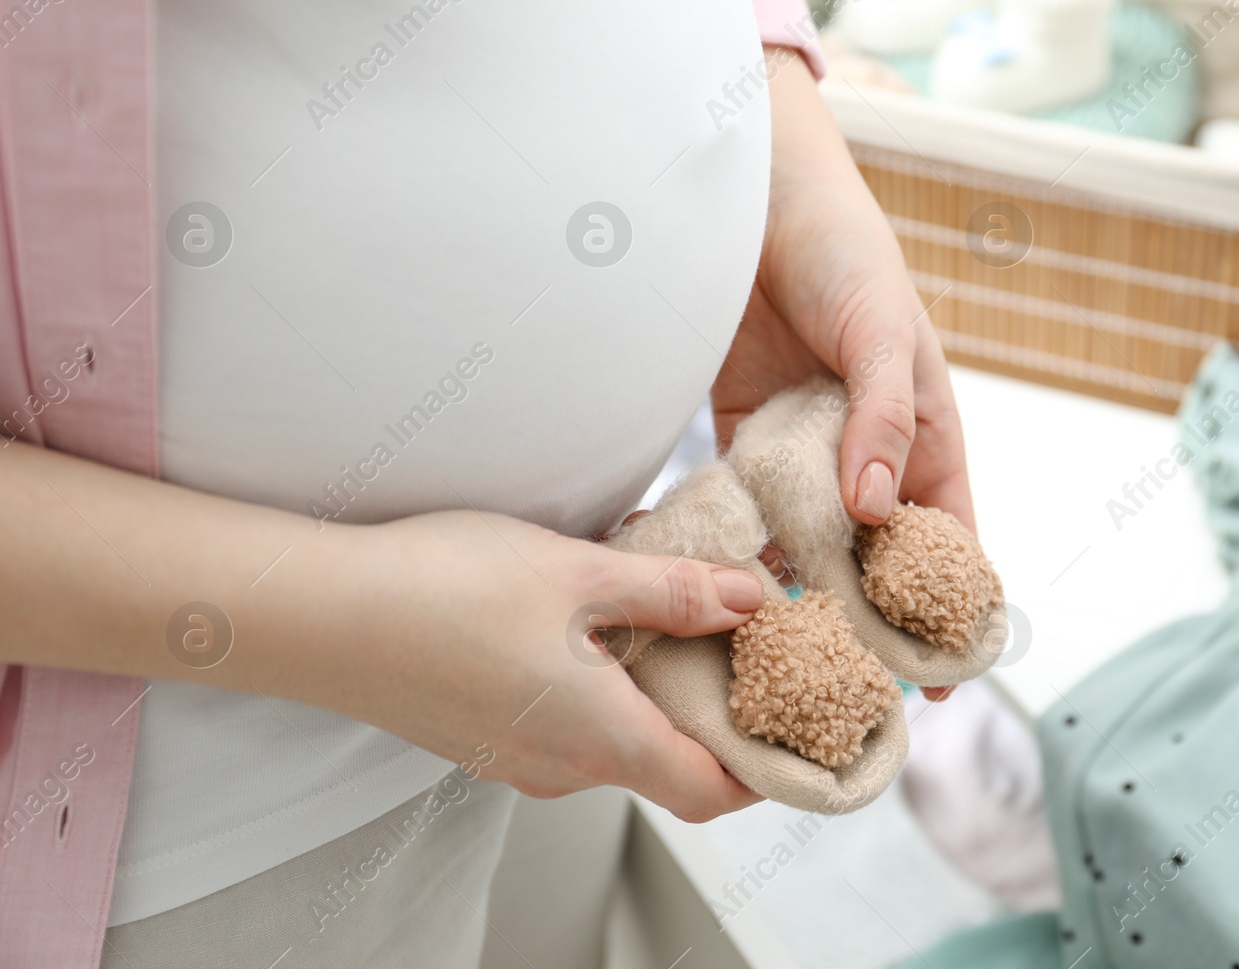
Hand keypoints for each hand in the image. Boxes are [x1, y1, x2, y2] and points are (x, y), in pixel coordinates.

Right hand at [338, 511, 767, 822]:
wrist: (317, 613)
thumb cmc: (442, 591)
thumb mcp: (580, 574)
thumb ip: (674, 592)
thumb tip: (749, 599)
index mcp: (602, 741)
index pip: (713, 791)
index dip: (763, 768)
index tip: (793, 723)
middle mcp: (563, 768)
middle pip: (667, 761)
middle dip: (709, 704)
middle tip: (736, 635)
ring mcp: (517, 757)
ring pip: (613, 736)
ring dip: (648, 684)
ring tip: (660, 604)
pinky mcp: (482, 735)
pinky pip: (564, 722)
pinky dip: (597, 681)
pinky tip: (586, 616)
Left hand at [712, 47, 975, 700]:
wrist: (756, 195)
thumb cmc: (842, 249)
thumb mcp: (879, 329)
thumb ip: (882, 415)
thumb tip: (876, 510)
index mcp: (923, 430)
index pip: (946, 533)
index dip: (947, 606)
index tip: (941, 678)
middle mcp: (867, 450)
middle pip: (874, 554)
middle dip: (864, 618)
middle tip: (840, 687)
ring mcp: (806, 446)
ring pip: (807, 539)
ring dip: (795, 591)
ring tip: (773, 657)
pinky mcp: (746, 433)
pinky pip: (747, 503)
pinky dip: (739, 541)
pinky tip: (720, 587)